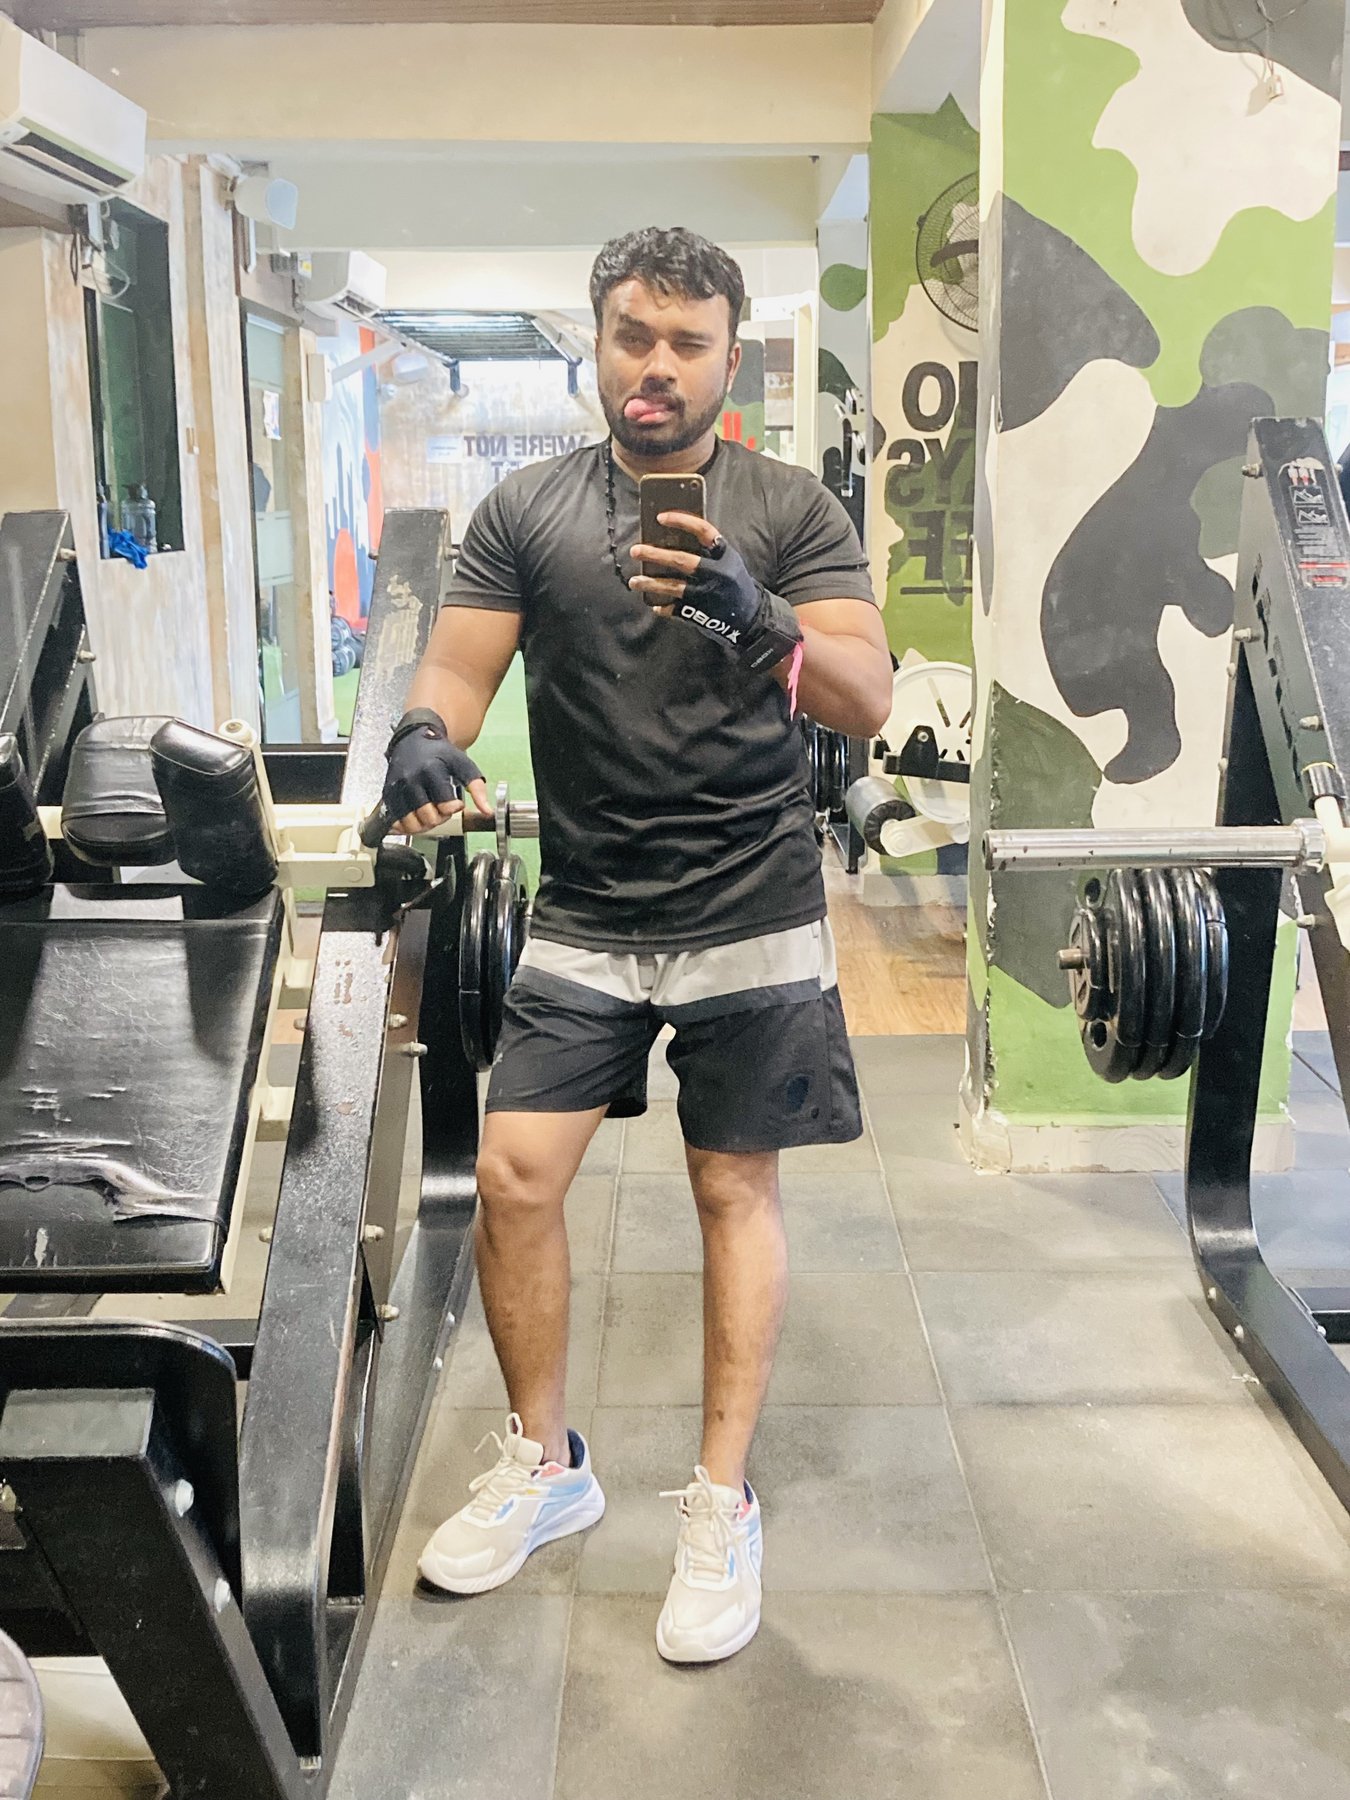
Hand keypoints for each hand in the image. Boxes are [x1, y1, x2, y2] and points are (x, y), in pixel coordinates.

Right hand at [381, 709, 491, 835]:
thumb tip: (488, 811)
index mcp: (431, 771)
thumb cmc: (439, 753)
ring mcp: (397, 788)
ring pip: (410, 823)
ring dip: (424, 824)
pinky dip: (406, 825)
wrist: (414, 738)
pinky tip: (416, 817)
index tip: (456, 802)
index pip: (445, 806)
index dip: (454, 808)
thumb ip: (477, 788)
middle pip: (428, 818)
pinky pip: (395, 821)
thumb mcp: (463, 764)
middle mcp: (411, 780)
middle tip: (442, 808)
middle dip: (440, 818)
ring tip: (430, 813)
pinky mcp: (387, 794)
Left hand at [629, 512, 765, 650]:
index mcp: (726, 556)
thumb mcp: (729, 563)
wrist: (751, 618)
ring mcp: (708, 595)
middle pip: (681, 561)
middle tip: (635, 550)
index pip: (703, 531)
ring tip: (634, 581)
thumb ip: (708, 552)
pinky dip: (663, 607)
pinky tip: (654, 604)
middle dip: (655, 554)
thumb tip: (672, 539)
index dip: (681, 521)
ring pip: (673, 587)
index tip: (660, 518)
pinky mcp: (701, 614)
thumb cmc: (735, 585)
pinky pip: (676, 610)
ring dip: (650, 584)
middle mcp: (717, 574)